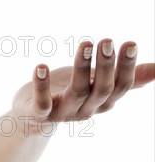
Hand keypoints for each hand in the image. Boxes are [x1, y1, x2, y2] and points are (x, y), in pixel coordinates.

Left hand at [12, 39, 153, 130]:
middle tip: (106, 41)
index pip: (120, 86)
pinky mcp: (38, 114)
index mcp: (101, 102)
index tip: (130, 43)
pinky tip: (40, 66)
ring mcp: (62, 113)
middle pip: (101, 89)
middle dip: (105, 65)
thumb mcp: (94, 85)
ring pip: (77, 92)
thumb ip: (124, 80)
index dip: (126, 67)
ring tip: (85, 44)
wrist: (31, 120)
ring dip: (81, 67)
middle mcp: (85, 109)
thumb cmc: (66, 95)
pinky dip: (40, 85)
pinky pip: (41, 103)